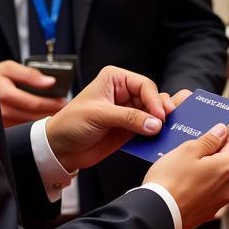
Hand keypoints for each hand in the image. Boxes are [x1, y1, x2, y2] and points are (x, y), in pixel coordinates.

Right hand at [0, 59, 65, 126]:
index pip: (34, 103)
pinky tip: (39, 117)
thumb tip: (50, 81)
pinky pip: (19, 129)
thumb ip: (30, 74)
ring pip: (27, 125)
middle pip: (32, 117)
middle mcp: (0, 110)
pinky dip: (31, 124)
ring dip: (42, 120)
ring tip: (54, 112)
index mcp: (3, 93)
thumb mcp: (8, 68)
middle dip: (50, 112)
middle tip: (63, 108)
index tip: (63, 101)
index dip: (51, 103)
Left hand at [45, 65, 174, 172]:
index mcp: (115, 79)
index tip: (160, 115)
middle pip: (153, 97)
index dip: (154, 99)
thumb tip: (156, 124)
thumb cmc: (72, 123)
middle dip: (161, 109)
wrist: (59, 149)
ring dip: (162, 121)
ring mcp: (129, 111)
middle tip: (167, 122)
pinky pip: (149, 128)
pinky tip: (162, 137)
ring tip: (168, 129)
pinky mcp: (130, 129)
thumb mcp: (99, 115)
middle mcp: (124, 92)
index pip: (144, 85)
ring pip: (154, 113)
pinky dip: (156, 133)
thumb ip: (129, 118)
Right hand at [144, 124, 228, 228]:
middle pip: (226, 163)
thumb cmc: (170, 181)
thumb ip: (209, 139)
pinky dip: (199, 186)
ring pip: (216, 179)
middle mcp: (228, 187)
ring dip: (205, 170)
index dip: (223, 136)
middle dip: (212, 154)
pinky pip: (207, 193)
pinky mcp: (206, 213)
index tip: (209, 134)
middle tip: (191, 151)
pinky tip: (182, 184)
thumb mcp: (188, 150)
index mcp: (227, 168)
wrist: (156, 216)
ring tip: (183, 168)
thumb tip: (221, 131)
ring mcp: (217, 203)